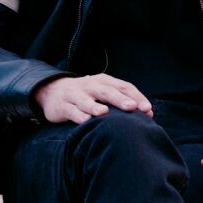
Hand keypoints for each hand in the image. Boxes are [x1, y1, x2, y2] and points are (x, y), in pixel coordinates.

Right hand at [33, 74, 152, 123]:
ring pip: (85, 100)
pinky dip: (78, 115)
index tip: (147, 110)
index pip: (123, 86)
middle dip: (119, 99)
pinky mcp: (62, 106)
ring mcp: (75, 94)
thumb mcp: (103, 92)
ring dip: (94, 106)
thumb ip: (123, 101)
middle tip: (131, 108)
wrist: (53, 91)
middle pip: (106, 91)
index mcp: (104, 81)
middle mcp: (90, 85)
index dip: (136, 97)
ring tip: (104, 112)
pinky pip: (71, 110)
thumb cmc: (87, 94)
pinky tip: (85, 121)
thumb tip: (149, 114)